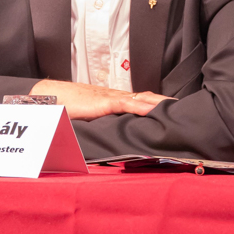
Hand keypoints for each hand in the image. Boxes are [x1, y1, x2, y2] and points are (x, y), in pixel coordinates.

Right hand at [29, 79, 170, 120]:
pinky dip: (141, 106)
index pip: (139, 99)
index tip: (172, 108)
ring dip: (158, 102)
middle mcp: (115, 96)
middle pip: (145, 97)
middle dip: (163, 102)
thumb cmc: (67, 107)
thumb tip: (111, 137)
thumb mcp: (89, 118)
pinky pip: (125, 104)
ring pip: (140, 98)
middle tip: (183, 107)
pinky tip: (153, 109)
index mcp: (113, 99)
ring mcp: (109, 98)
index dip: (156, 102)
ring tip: (175, 107)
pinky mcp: (103, 103)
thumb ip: (102, 125)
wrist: (51, 96)